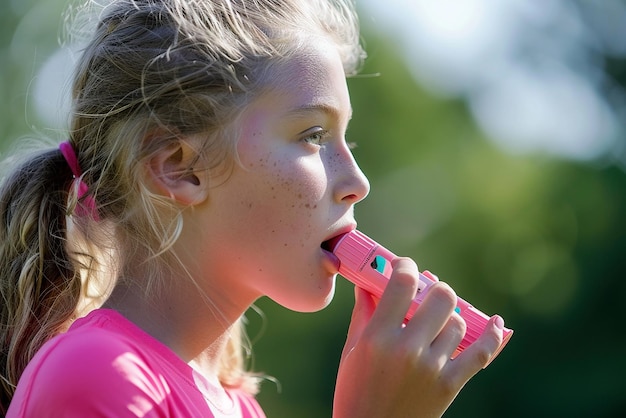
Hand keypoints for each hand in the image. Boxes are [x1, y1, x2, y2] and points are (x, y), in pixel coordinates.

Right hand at [333, 258, 503, 417]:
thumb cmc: (355, 393)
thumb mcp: (351, 351)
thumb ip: (363, 314)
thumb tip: (367, 283)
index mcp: (377, 337)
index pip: (402, 284)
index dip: (406, 266)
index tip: (405, 267)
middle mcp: (407, 349)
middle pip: (440, 297)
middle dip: (435, 290)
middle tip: (428, 295)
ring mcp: (431, 368)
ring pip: (457, 323)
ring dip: (449, 319)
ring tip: (438, 325)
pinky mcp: (449, 385)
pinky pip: (480, 354)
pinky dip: (492, 337)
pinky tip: (496, 324)